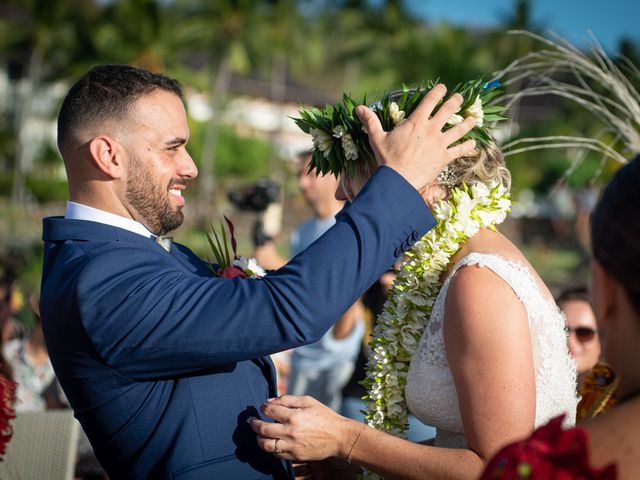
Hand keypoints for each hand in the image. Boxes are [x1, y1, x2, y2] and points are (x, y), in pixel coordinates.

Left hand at [249, 395, 359, 461]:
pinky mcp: (295, 456)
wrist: (339, 437)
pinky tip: (271, 442)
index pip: (270, 411)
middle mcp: (291, 432)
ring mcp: (292, 446)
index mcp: (294, 416)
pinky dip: (270, 448)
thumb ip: (288, 399)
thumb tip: (270, 401)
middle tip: (252, 421)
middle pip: (263, 429)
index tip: (262, 407)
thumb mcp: (308, 401)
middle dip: (254, 424)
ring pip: (266, 445)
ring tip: (258, 434)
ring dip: (258, 439)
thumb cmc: (324, 416)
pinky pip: (276, 455)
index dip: (263, 408)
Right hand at [356, 84, 475, 190]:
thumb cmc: (386, 159)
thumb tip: (358, 108)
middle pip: (449, 110)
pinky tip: (473, 144)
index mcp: (416, 121)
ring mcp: (440, 143)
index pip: (431, 100)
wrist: (398, 180)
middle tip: (460, 97)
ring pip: (460, 129)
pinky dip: (467, 147)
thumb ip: (370, 121)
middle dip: (456, 101)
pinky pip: (460, 150)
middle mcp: (431, 129)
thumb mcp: (377, 138)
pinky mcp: (444, 157)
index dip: (439, 91)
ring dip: (468, 123)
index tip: (443, 87)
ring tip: (473, 119)